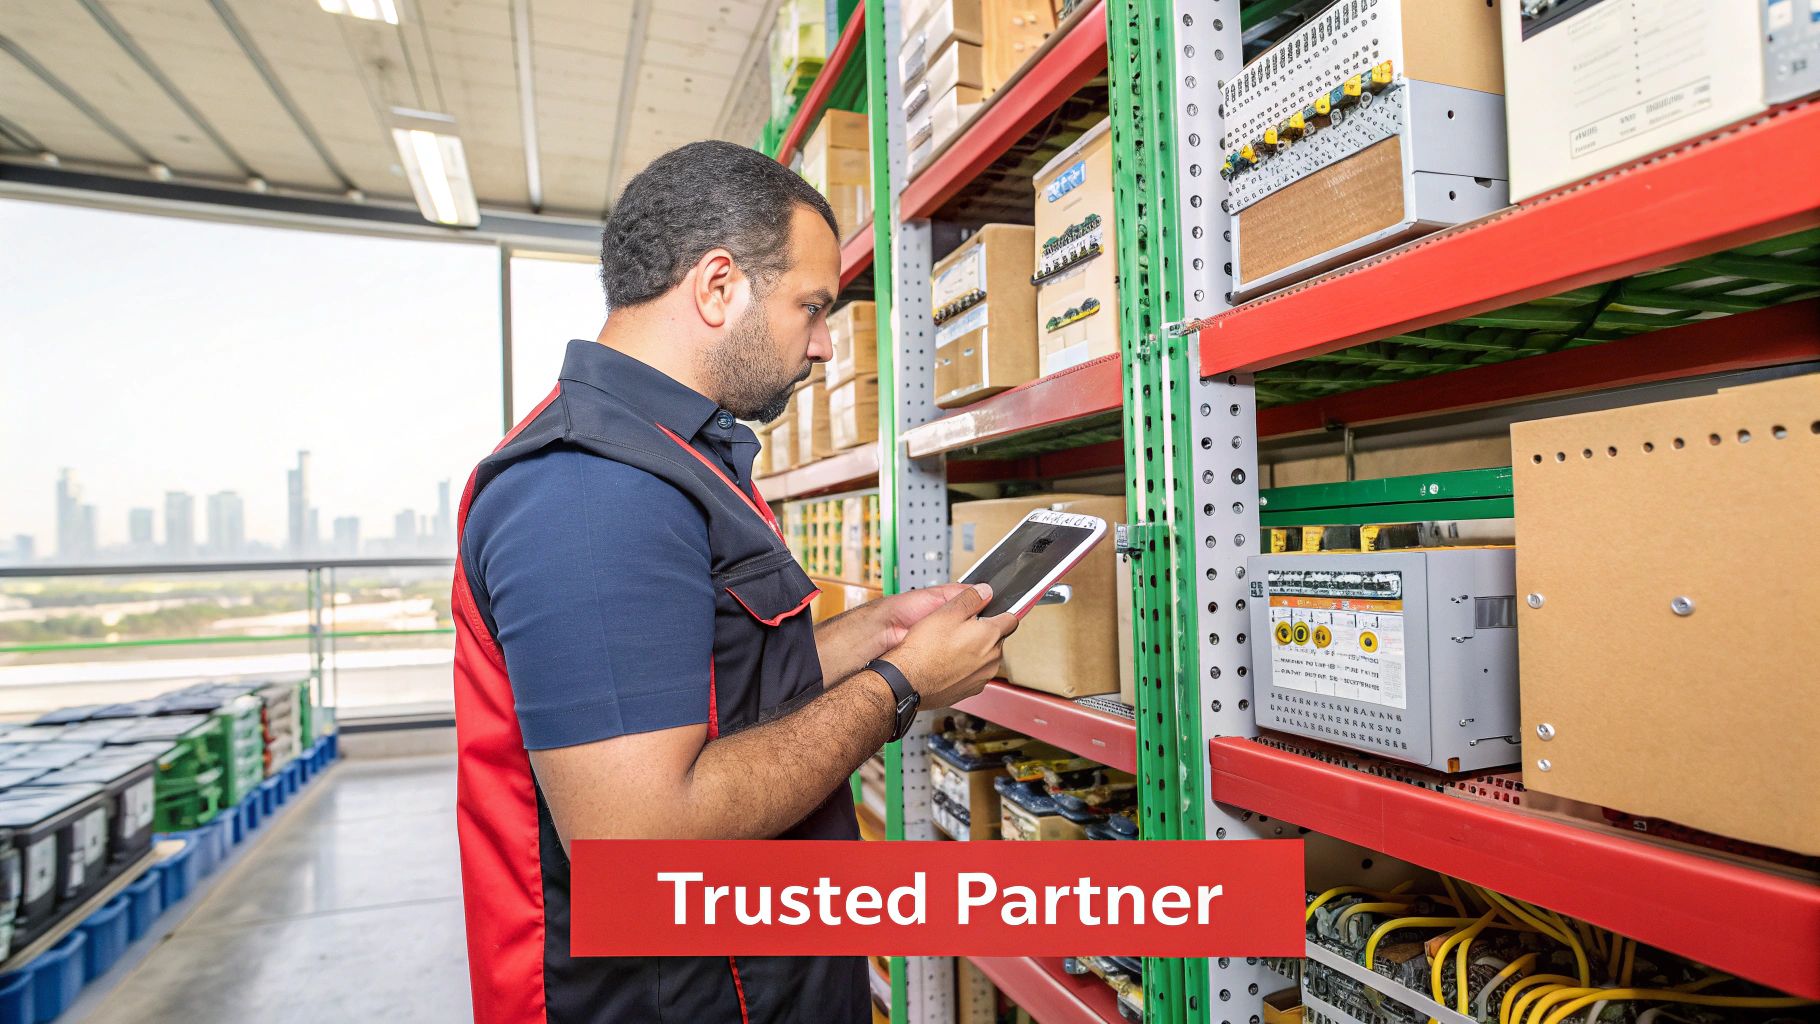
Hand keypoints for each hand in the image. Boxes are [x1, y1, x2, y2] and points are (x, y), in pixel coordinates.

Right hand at [881, 583, 1018, 709]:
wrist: (909, 681)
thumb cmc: (925, 649)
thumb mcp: (947, 612)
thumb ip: (971, 599)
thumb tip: (986, 591)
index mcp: (991, 635)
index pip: (1012, 619)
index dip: (1000, 612)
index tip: (991, 612)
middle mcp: (993, 658)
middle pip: (997, 639)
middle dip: (983, 632)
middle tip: (959, 629)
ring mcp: (983, 676)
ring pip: (986, 657)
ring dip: (975, 650)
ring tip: (950, 647)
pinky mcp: (972, 689)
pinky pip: (975, 673)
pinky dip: (966, 667)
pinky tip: (948, 663)